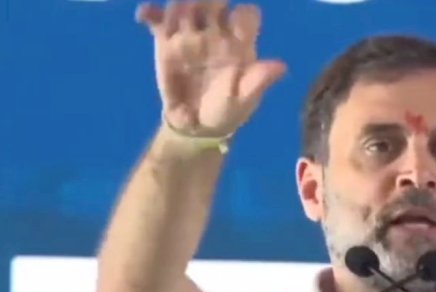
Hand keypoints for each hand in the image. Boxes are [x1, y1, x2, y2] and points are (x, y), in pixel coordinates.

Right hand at [136, 1, 285, 136]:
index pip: (246, 14)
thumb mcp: (245, 100)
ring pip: (186, 5)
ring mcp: (192, 34)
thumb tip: (281, 66)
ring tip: (176, 19)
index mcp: (241, 43)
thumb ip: (259, 81)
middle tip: (198, 6)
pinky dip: (150, 12)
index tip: (233, 20)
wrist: (198, 125)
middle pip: (214, 1)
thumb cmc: (228, 110)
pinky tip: (144, 16)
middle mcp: (217, 32)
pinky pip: (158, 20)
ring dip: (181, 5)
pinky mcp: (167, 41)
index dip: (242, 13)